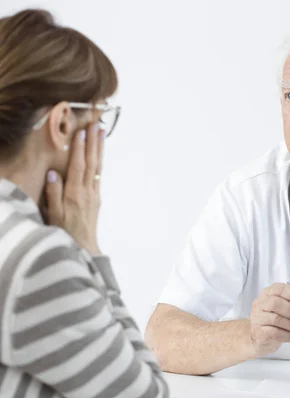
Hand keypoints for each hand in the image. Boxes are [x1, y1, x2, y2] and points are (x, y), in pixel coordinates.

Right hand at [45, 123, 104, 255]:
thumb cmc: (64, 232)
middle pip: (92, 162)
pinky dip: (99, 161)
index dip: (80, 148)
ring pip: (98, 166)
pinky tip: (99, 153)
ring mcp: (94, 193)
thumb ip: (53, 194)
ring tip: (102, 132)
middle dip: (93, 142)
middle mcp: (88, 191)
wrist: (84, 248)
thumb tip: (53, 174)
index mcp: (75, 193)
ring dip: (99, 148)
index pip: (78, 166)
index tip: (81, 132)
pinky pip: (99, 174)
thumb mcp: (53, 215)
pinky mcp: (97, 197)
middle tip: (97, 124)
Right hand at [249, 283, 289, 356]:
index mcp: (269, 293)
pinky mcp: (259, 333)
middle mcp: (261, 303)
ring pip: (277, 319)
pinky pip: (276, 333)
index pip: (282, 289)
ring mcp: (258, 318)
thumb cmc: (274, 320)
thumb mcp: (284, 308)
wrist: (258, 338)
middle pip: (277, 304)